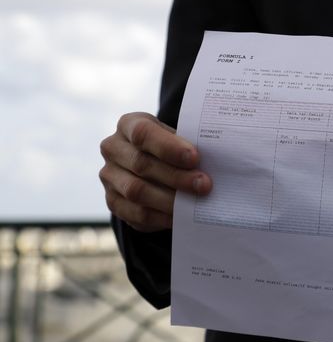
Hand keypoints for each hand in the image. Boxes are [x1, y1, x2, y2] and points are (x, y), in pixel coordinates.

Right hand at [99, 112, 211, 231]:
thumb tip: (215, 162)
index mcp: (128, 125)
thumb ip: (188, 145)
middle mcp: (113, 149)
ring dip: (169, 199)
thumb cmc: (172, 146)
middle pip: (141, 164)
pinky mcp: (112, 202)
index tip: (194, 158)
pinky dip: (160, 217)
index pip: (143, 133)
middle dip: (177, 177)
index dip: (169, 147)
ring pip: (136, 191)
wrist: (153, 163)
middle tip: (204, 185)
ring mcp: (109, 176)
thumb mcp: (177, 137)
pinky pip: (135, 213)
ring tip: (194, 203)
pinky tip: (180, 216)